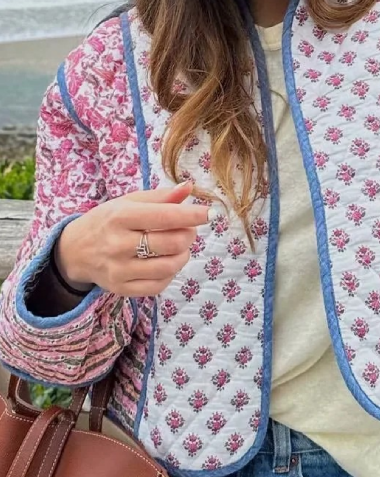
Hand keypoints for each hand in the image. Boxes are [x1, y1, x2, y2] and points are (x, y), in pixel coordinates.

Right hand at [54, 182, 209, 297]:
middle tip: (189, 230)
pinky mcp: (122, 288)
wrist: (75, 251)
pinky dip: (170, 273)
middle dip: (189, 235)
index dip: (192, 216)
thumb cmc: (107, 222)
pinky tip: (167, 262)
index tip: (209, 213)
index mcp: (120, 217)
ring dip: (183, 255)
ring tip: (180, 247)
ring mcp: (120, 270)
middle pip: (172, 243)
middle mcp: (118, 244)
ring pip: (169, 266)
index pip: (164, 217)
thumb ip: (160, 197)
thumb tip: (189, 188)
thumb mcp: (127, 203)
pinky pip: (159, 284)